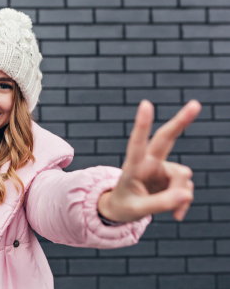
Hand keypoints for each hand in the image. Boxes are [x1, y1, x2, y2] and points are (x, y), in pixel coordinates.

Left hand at [98, 99, 201, 222]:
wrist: (122, 209)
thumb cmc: (125, 206)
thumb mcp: (138, 210)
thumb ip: (161, 203)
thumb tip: (187, 194)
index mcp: (133, 166)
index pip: (137, 144)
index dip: (142, 124)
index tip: (146, 104)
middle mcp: (148, 162)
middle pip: (166, 138)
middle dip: (181, 121)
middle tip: (196, 104)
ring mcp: (162, 168)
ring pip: (182, 177)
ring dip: (180, 196)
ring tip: (170, 212)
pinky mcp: (171, 176)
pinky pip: (186, 189)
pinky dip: (182, 202)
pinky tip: (175, 213)